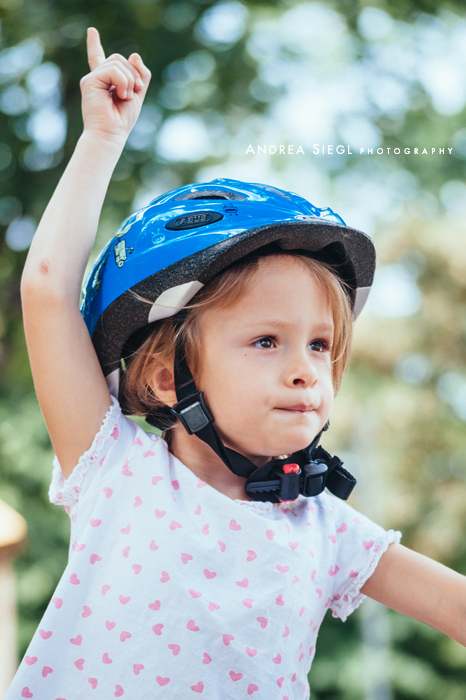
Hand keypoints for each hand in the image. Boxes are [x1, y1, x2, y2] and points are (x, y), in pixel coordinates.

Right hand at [80, 27, 150, 144]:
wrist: (111, 134)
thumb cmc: (122, 119)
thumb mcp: (138, 94)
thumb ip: (140, 75)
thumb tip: (134, 54)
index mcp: (105, 81)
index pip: (99, 58)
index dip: (94, 45)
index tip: (91, 31)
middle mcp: (96, 77)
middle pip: (119, 58)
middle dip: (133, 74)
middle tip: (134, 93)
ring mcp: (92, 78)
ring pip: (118, 62)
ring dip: (129, 80)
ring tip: (125, 97)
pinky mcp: (89, 81)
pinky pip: (113, 70)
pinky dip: (123, 82)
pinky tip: (121, 95)